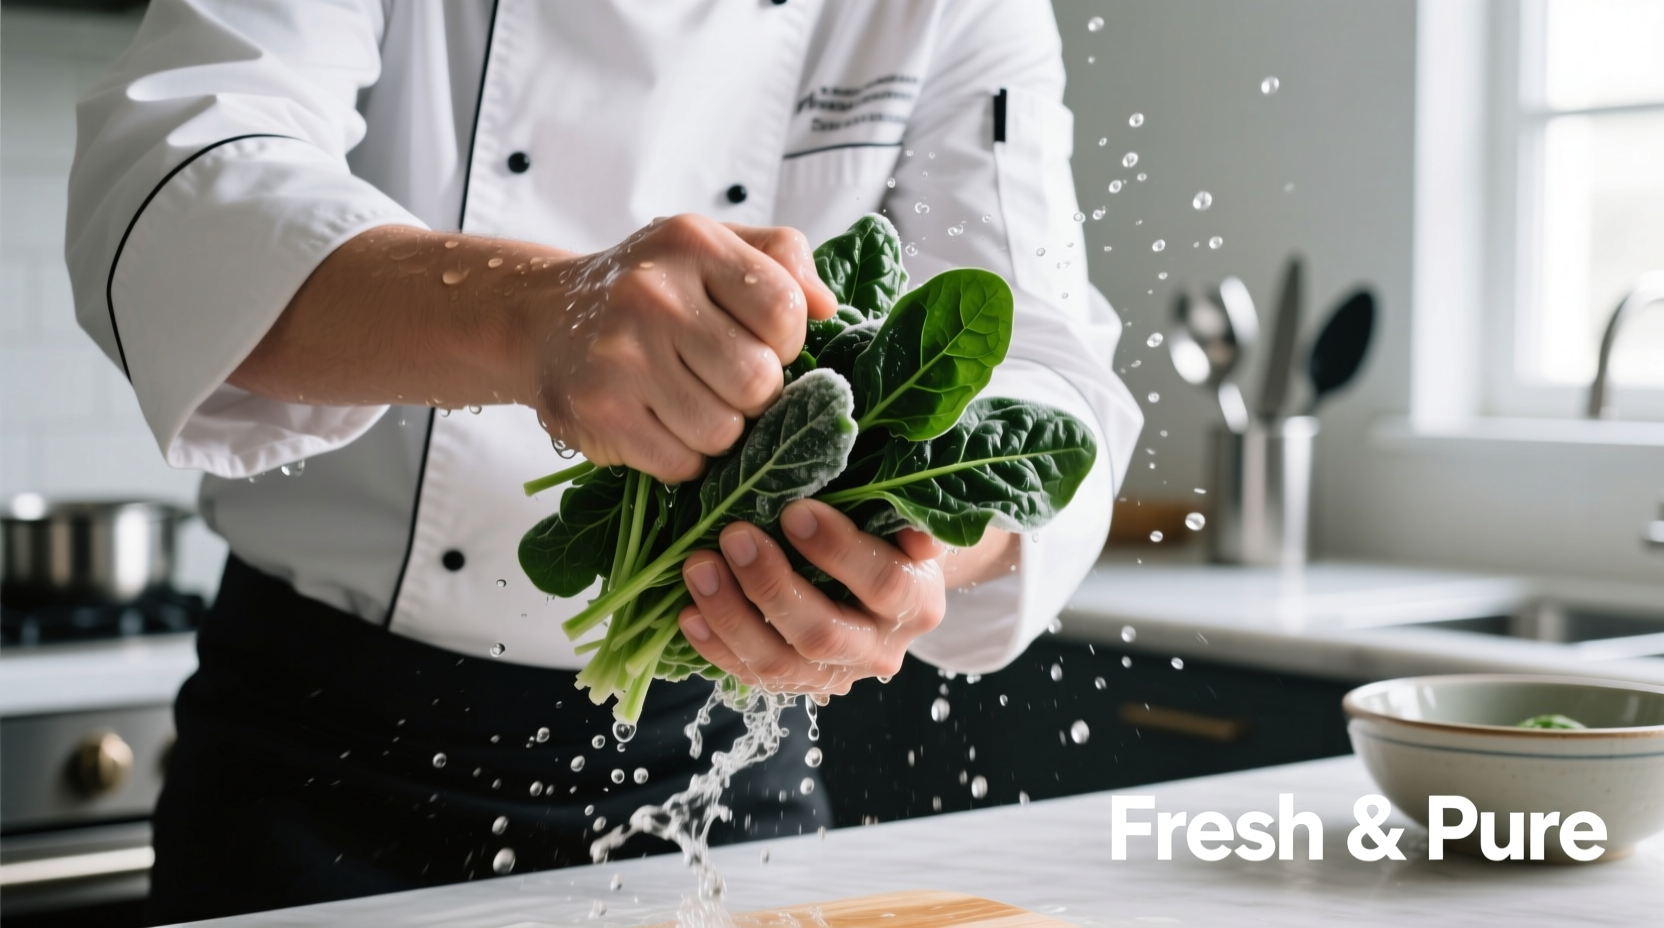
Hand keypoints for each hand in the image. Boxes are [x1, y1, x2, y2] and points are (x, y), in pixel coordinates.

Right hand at [231, 218, 832, 476]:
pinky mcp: (596, 412)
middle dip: (755, 396)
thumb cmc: (647, 287)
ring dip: (720, 432)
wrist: (541, 319)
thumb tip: (829, 309)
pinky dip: (682, 457)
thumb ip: (782, 261)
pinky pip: (680, 463)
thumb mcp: (712, 247)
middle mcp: (652, 294)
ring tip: (691, 404)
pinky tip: (660, 425)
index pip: (785, 313)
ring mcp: (619, 356)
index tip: (762, 344)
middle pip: (758, 382)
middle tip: (727, 385)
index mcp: (692, 244)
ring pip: (723, 432)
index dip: (786, 344)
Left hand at [675, 499, 1014, 694]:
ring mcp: (835, 675)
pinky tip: (688, 612)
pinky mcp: (796, 685)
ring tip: (697, 567)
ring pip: (780, 664)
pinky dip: (715, 645)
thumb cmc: (884, 533)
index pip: (884, 584)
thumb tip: (909, 519)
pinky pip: (750, 676)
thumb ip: (901, 511)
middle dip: (772, 585)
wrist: (884, 584)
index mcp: (917, 603)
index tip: (794, 511)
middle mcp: (880, 649)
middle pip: (823, 633)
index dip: (840, 551)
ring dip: (732, 615)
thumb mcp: (901, 517)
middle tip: (734, 536)